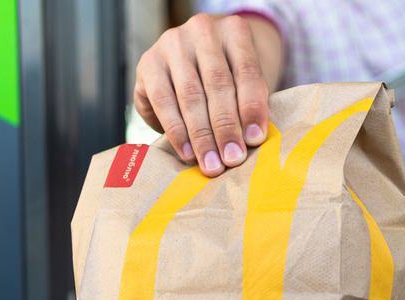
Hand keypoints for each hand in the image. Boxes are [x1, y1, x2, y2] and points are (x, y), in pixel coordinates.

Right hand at [134, 13, 282, 176]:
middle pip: (217, 84)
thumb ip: (250, 105)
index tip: (255, 140)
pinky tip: (187, 153)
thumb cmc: (229, 77)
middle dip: (226, 127)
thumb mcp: (244, 83)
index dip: (252, 108)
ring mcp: (172, 44)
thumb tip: (250, 141)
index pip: (247, 71)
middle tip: (232, 159)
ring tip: (211, 164)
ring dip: (201, 135)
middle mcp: (202, 31)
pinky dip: (176, 131)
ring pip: (190, 95)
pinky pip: (163, 101)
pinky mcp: (149, 63)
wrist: (195, 60)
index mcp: (235, 31)